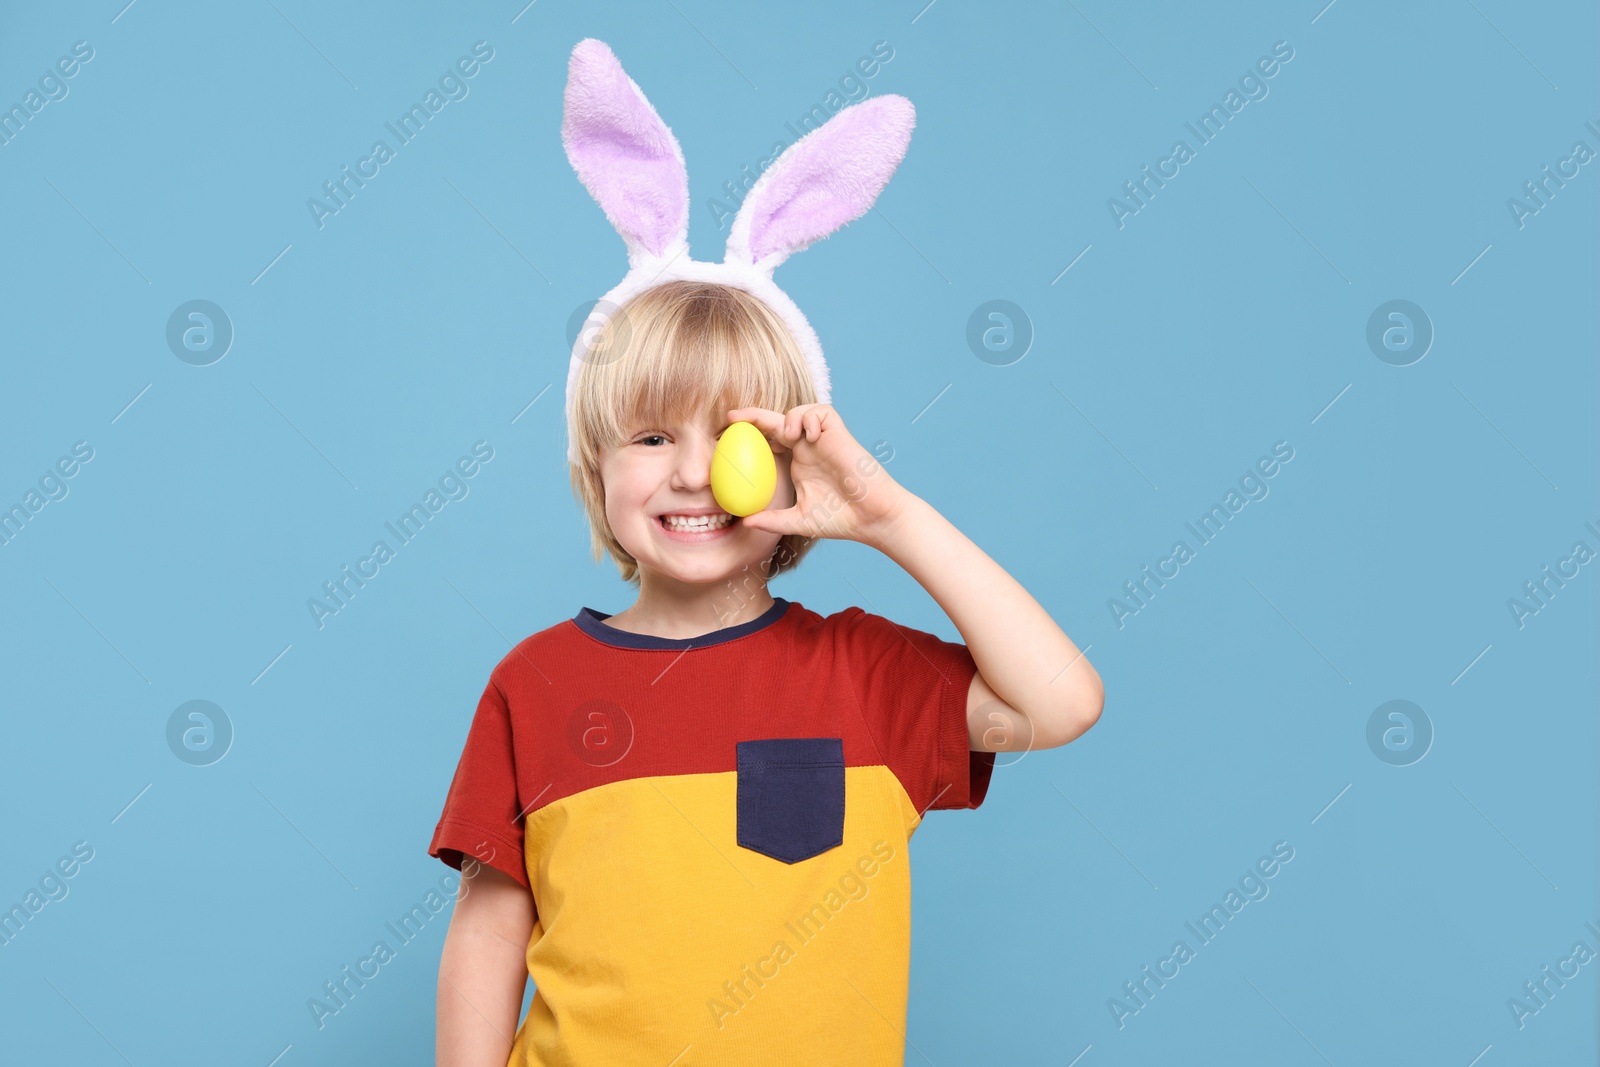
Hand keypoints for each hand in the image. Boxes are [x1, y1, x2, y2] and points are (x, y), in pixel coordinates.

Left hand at [725, 403, 913, 547]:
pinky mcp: (839, 435)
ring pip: (800, 411)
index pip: (769, 440)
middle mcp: (808, 448)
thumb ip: (772, 520)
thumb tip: (745, 521)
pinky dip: (811, 418)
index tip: (725, 436)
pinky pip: (822, 412)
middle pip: (778, 421)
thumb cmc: (840, 519)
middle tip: (733, 417)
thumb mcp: (798, 520)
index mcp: (798, 462)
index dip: (750, 434)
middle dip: (755, 415)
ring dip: (790, 417)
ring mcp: (823, 440)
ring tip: (790, 436)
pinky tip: (809, 437)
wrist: (871, 518)